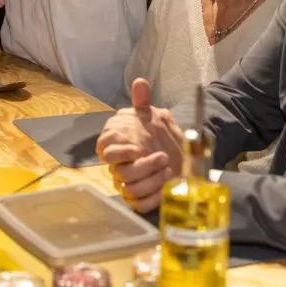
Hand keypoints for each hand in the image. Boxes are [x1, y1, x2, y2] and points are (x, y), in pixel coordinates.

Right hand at [96, 79, 183, 211]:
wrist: (180, 155)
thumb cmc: (160, 136)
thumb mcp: (153, 116)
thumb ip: (143, 102)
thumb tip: (140, 82)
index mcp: (118, 146)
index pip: (105, 150)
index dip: (119, 151)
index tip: (138, 148)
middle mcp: (120, 166)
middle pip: (120, 172)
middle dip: (143, 166)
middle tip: (163, 157)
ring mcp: (128, 184)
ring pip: (131, 189)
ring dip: (152, 180)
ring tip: (168, 169)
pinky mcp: (139, 199)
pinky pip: (139, 204)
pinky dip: (153, 197)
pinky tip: (166, 187)